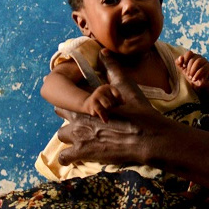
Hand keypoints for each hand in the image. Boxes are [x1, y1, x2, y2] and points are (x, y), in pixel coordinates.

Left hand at [56, 50, 176, 166]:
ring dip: (69, 135)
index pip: (66, 94)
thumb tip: (103, 51)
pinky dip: (68, 156)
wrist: (147, 137)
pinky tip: (76, 154)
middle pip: (61, 112)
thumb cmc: (138, 111)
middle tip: (81, 116)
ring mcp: (78, 137)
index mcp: (86, 102)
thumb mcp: (125, 86)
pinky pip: (64, 157)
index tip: (73, 95)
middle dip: (69, 113)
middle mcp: (78, 118)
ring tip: (81, 135)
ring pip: (61, 135)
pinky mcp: (83, 153)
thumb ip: (112, 68)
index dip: (70, 95)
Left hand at [176, 51, 208, 87]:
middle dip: (189, 68)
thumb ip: (179, 62)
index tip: (183, 66)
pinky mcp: (208, 66)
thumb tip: (180, 58)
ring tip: (191, 77)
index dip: (185, 59)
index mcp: (192, 56)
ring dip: (192, 71)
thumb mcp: (182, 69)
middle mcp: (199, 57)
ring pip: (198, 62)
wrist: (197, 83)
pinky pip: (202, 69)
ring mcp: (204, 61)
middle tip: (187, 75)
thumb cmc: (189, 74)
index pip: (189, 53)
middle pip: (193, 59)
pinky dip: (197, 75)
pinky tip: (194, 79)